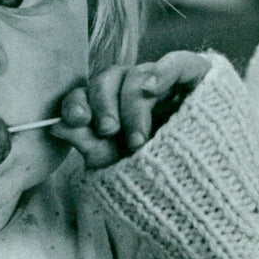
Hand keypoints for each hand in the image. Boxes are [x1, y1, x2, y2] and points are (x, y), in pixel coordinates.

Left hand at [51, 50, 210, 169]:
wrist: (203, 195)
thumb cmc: (154, 180)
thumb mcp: (114, 165)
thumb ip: (87, 143)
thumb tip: (56, 126)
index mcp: (112, 109)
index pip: (87, 95)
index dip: (77, 102)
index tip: (76, 119)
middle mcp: (136, 92)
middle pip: (108, 78)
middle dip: (103, 104)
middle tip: (109, 131)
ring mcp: (166, 85)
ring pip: (138, 74)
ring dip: (133, 106)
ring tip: (139, 140)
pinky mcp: (198, 81)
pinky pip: (179, 62)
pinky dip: (164, 70)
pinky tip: (152, 88)